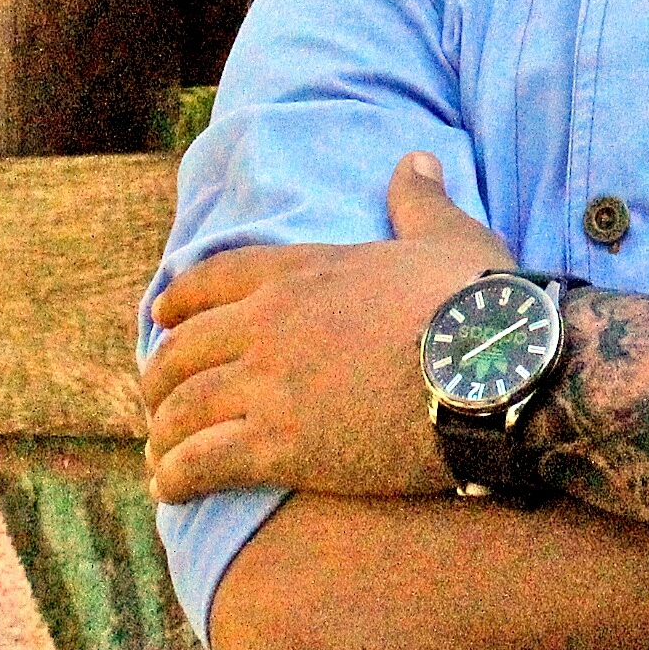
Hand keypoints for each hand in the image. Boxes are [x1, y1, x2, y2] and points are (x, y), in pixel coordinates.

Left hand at [143, 152, 514, 503]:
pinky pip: (201, 463)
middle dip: (160, 378)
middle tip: (155, 400)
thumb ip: (418, 199)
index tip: (159, 317)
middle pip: (182, 349)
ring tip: (158, 454)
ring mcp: (268, 384)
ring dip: (163, 433)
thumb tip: (418, 159)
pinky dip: (176, 477)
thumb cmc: (476, 301)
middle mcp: (268, 322)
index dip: (177, 301)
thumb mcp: (447, 235)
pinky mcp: (281, 446)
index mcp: (298, 270)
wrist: (493, 369)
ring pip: (183, 408)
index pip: (210, 280)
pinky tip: (170, 490)